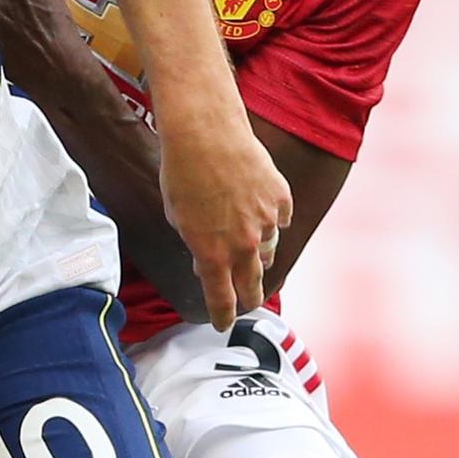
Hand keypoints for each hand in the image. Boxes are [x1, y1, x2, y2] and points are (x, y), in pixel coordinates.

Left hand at [160, 126, 292, 328]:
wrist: (205, 133)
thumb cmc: (182, 173)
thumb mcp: (178, 217)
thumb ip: (195, 243)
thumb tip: (206, 256)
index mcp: (211, 254)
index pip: (220, 300)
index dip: (222, 315)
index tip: (222, 324)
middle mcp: (242, 244)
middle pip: (252, 286)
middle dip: (250, 298)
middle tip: (249, 303)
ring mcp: (265, 222)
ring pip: (269, 251)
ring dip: (260, 256)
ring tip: (255, 254)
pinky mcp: (280, 199)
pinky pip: (280, 220)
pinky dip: (273, 221)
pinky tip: (265, 216)